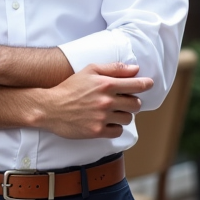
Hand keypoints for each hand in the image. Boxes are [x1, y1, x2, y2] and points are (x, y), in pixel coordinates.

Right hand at [37, 62, 152, 138]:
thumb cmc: (70, 87)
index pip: (136, 85)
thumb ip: (114, 68)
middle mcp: (106, 101)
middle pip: (136, 104)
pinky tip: (106, 122)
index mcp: (106, 84)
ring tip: (111, 112)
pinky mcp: (97, 131)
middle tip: (122, 101)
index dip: (145, 84)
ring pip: (127, 119)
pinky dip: (115, 127)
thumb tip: (135, 69)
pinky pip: (118, 131)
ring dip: (123, 115)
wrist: (50, 107)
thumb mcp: (90, 70)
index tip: (148, 84)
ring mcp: (102, 117)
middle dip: (132, 102)